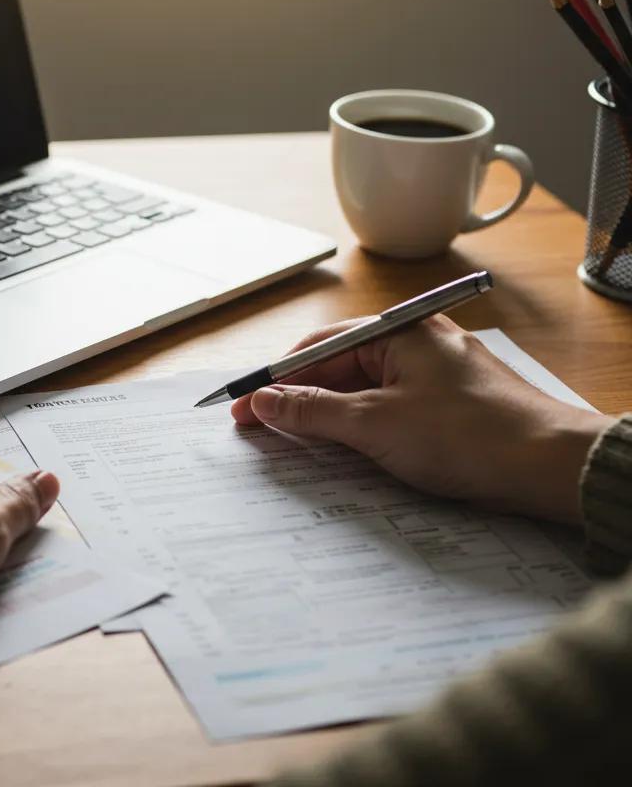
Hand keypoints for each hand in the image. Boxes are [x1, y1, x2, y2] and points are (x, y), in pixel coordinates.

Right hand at [231, 315, 609, 524]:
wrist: (553, 465)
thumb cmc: (470, 435)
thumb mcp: (375, 424)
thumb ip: (313, 410)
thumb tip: (265, 400)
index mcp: (397, 331)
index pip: (317, 349)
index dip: (274, 380)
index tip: (243, 405)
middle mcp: (415, 341)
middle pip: (338, 366)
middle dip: (297, 397)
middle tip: (259, 427)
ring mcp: (434, 371)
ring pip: (362, 388)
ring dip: (327, 413)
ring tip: (293, 439)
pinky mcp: (448, 400)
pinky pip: (388, 403)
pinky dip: (359, 423)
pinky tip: (343, 446)